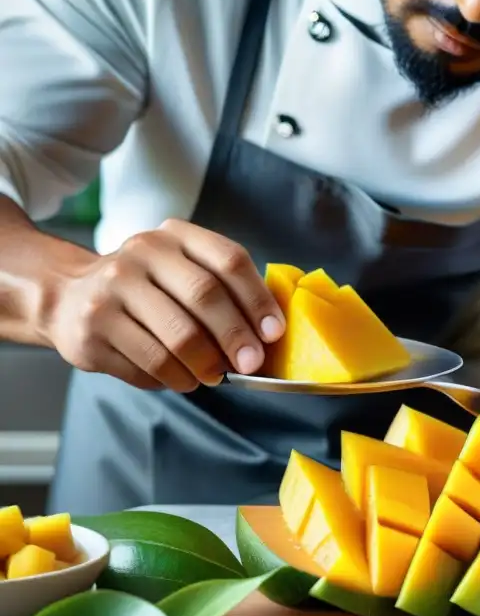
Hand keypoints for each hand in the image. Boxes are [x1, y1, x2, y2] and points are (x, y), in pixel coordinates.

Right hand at [42, 218, 283, 391]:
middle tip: (251, 364)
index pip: (228, 260)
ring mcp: (111, 290)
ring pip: (178, 337)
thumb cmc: (146, 288)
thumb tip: (268, 334)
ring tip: (214, 376)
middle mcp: (140, 254)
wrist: (68, 295)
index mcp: (173, 236)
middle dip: (236, 336)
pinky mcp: (92, 330)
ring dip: (206, 365)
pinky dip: (175, 378)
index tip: (274, 333)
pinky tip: (183, 379)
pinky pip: (150, 364)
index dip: (258, 299)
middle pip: (205, 296)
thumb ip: (222, 289)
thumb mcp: (180, 269)